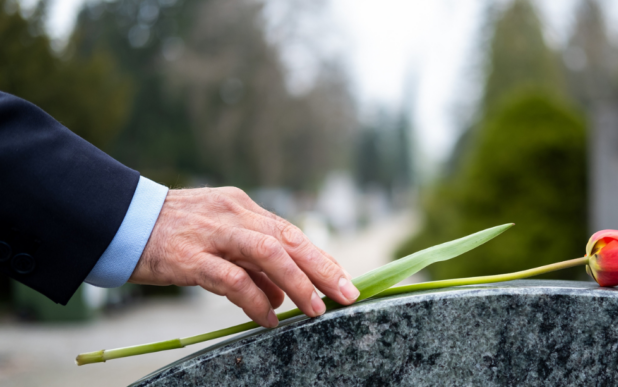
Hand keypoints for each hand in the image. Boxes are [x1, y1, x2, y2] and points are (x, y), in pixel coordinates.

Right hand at [129, 187, 359, 327]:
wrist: (119, 221)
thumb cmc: (172, 233)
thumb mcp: (218, 238)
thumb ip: (252, 264)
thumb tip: (283, 295)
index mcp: (242, 207)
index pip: (291, 232)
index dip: (320, 257)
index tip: (344, 279)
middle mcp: (233, 215)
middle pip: (289, 239)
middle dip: (323, 268)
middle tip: (346, 294)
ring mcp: (212, 233)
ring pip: (268, 253)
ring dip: (298, 283)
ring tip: (314, 309)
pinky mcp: (189, 256)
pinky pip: (232, 279)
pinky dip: (255, 300)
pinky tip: (268, 318)